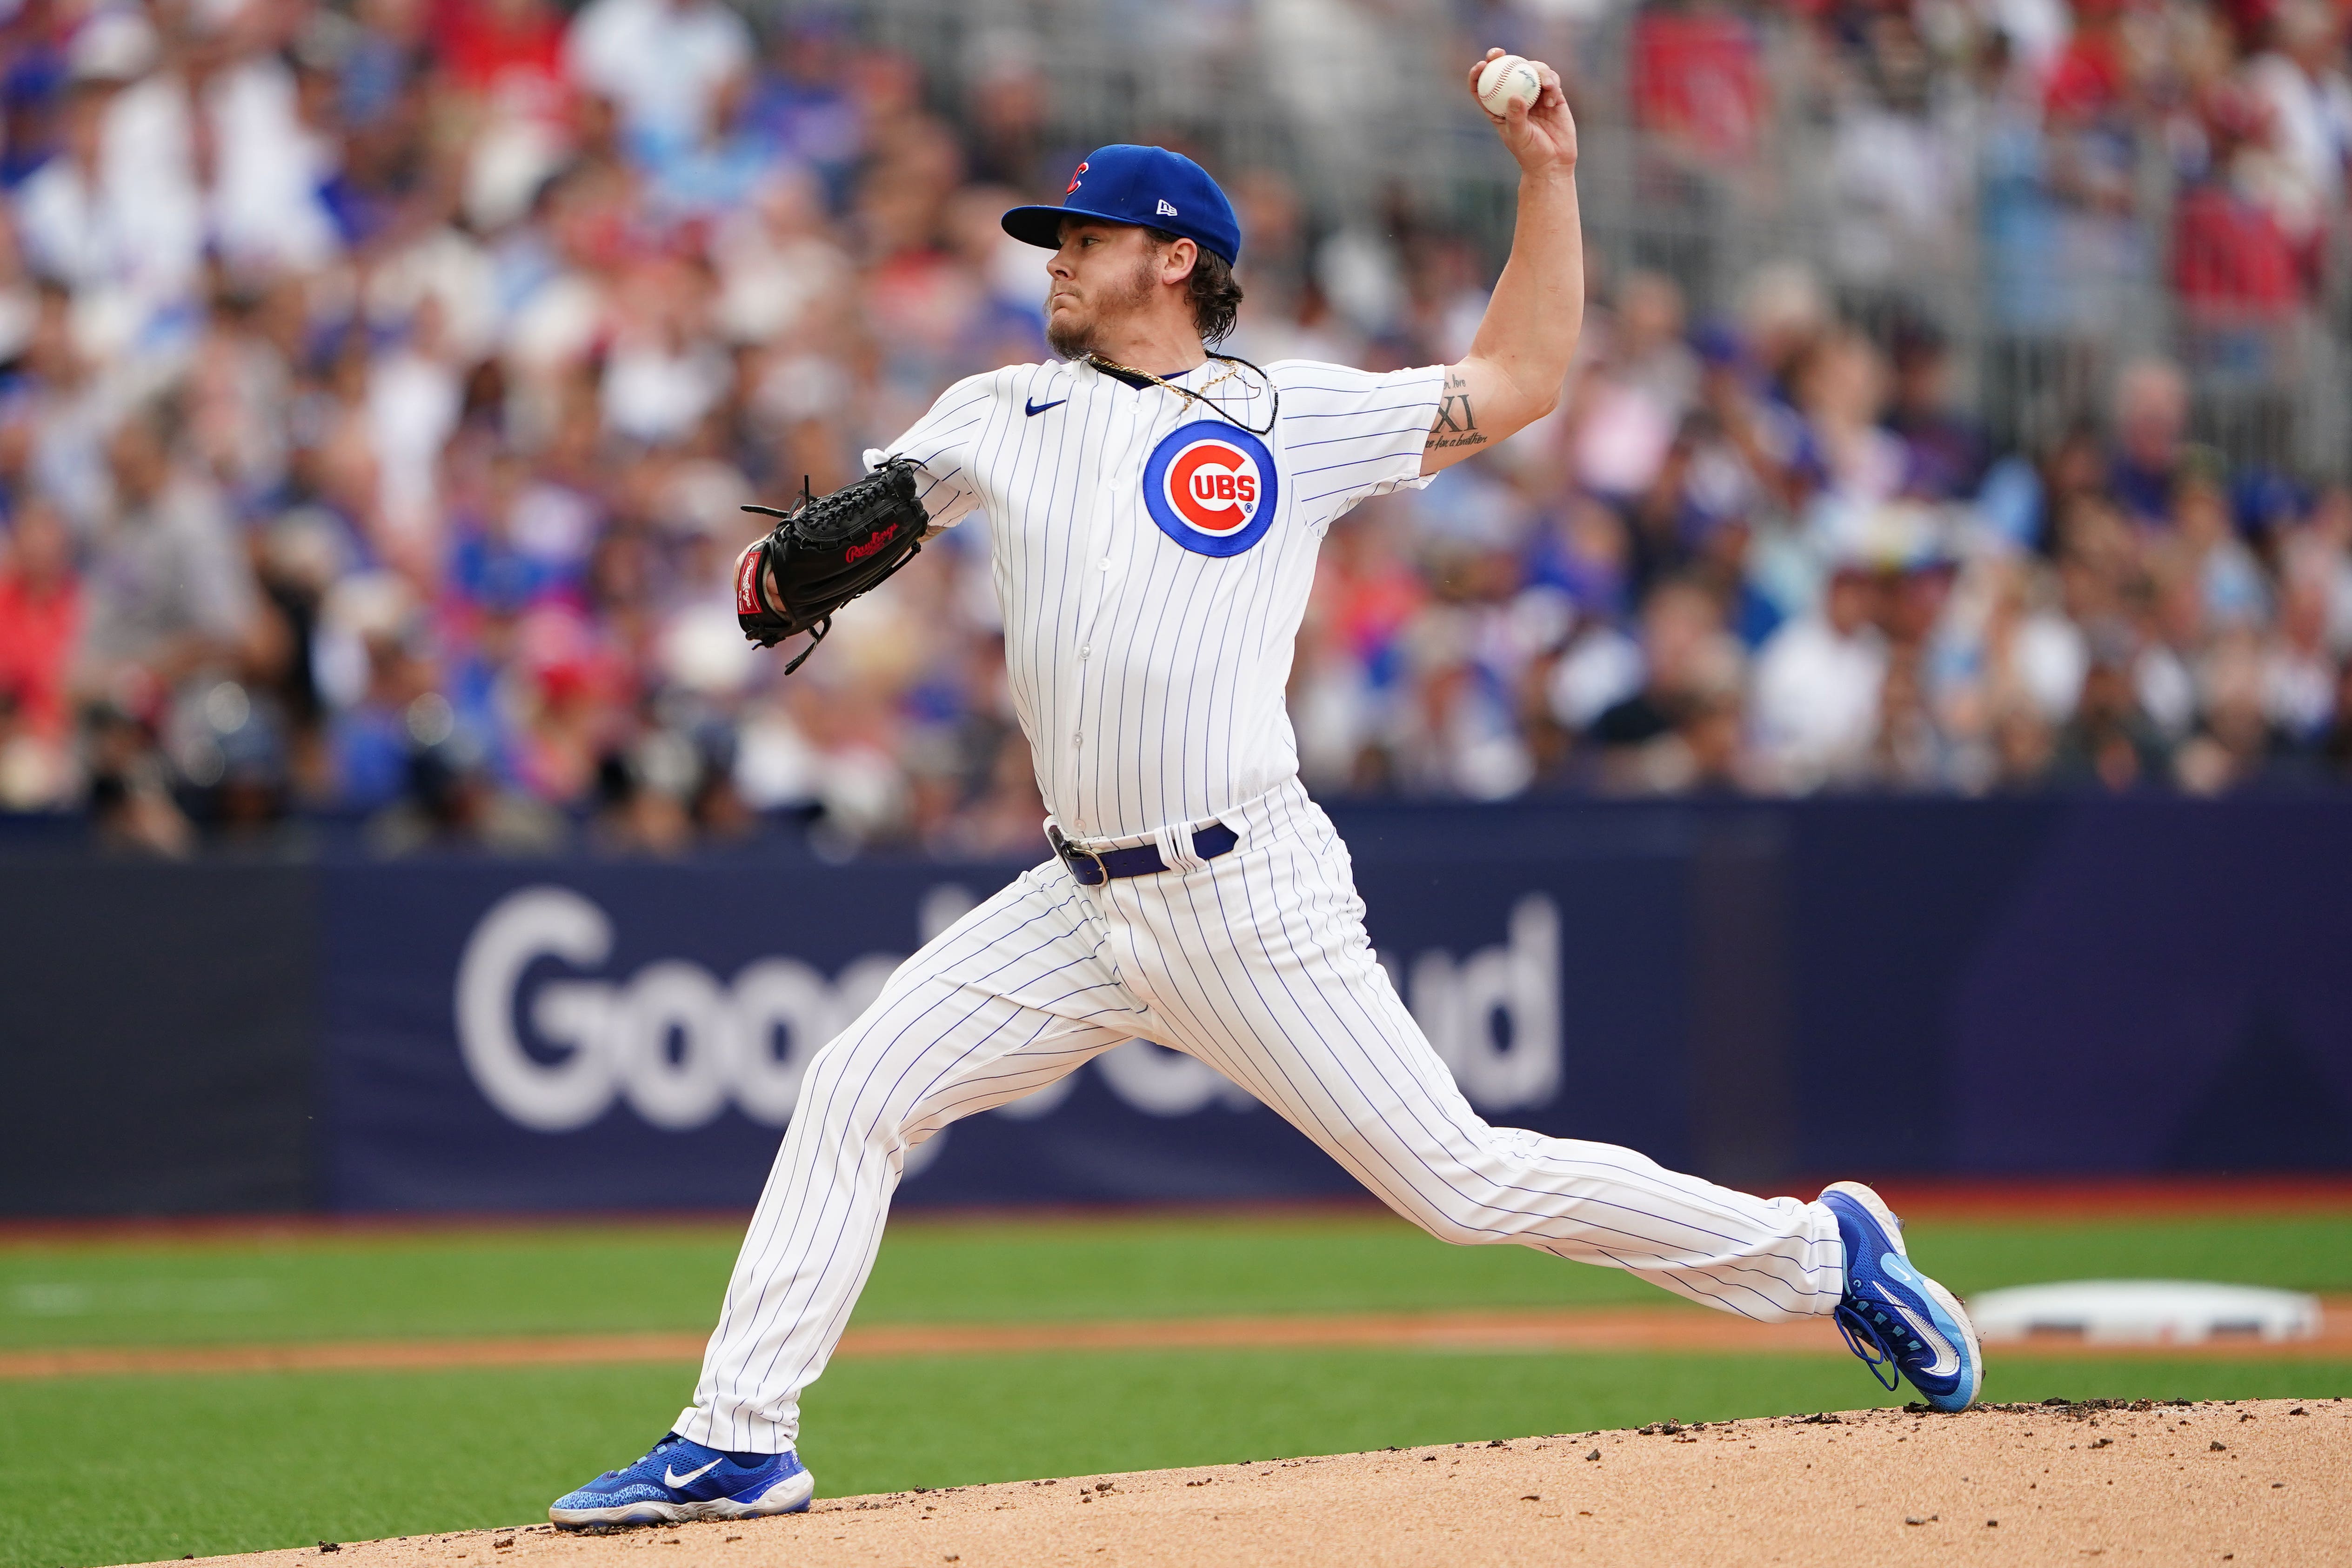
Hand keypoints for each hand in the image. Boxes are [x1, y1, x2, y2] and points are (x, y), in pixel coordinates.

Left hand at [1468, 48, 1577, 175]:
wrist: (1554, 162)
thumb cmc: (1530, 153)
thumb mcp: (1519, 136)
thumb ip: (1516, 117)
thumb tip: (1515, 96)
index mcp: (1499, 108)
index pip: (1484, 86)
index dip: (1479, 72)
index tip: (1482, 64)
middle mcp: (1516, 97)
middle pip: (1507, 70)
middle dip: (1501, 57)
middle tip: (1500, 53)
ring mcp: (1535, 95)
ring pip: (1532, 70)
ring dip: (1537, 71)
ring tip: (1545, 85)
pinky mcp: (1554, 96)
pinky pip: (1552, 81)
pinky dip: (1552, 84)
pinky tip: (1553, 101)